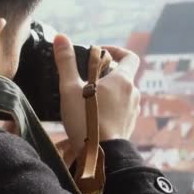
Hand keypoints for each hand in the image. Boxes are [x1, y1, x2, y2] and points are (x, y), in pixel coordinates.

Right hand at [53, 35, 140, 157]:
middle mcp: (133, 93)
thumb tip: (60, 37)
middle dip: (106, 74)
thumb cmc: (86, 120)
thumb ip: (66, 62)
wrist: (102, 156)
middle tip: (86, 78)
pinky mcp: (129, 126)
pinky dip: (110, 108)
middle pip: (123, 75)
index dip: (116, 51)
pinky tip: (93, 116)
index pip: (129, 56)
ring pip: (122, 94)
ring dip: (107, 92)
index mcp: (123, 80)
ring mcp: (133, 111)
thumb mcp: (70, 88)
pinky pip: (121, 110)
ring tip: (87, 99)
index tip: (100, 54)